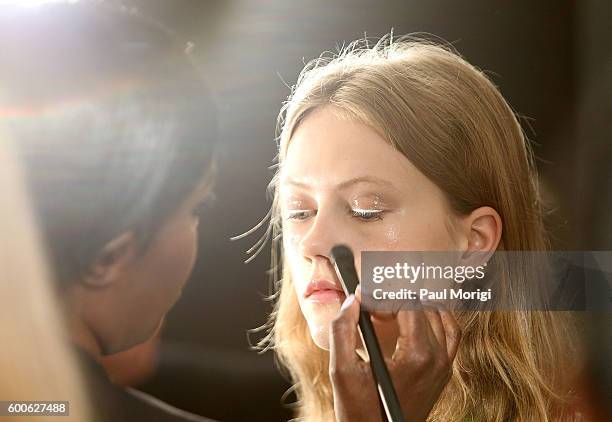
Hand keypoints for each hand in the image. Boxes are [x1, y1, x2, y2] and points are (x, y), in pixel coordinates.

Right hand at [329, 294, 460, 421]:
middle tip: (370, 303)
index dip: (383, 295)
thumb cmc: (360, 412)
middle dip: (394, 299)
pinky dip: (436, 318)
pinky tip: (416, 317)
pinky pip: (451, 334)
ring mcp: (444, 366)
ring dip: (414, 305)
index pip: (407, 304)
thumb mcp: (342, 371)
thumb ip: (343, 330)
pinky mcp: (443, 371)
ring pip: (439, 316)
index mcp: (417, 356)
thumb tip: (353, 300)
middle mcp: (437, 358)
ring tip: (387, 308)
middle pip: (422, 307)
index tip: (362, 297)